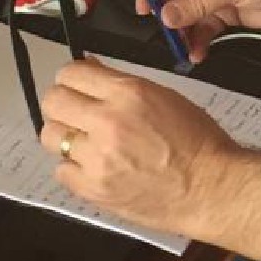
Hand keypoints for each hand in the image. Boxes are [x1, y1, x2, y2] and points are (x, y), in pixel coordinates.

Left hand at [40, 58, 237, 232]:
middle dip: (62, 103)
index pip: (71, 73)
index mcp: (128, 93)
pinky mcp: (93, 189)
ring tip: (85, 143)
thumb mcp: (163, 96)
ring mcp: (97, 158)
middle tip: (75, 113)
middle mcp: (108, 122)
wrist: (210, 188)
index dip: (72, 78)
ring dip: (64, 136)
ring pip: (50, 136)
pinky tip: (94, 168)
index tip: (77, 86)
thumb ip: (121, 85)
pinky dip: (73, 168)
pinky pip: (61, 171)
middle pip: (52, 101)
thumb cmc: (197, 142)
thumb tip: (91, 71)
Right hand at [139, 0, 260, 55]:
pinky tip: (197, 54)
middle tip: (165, 33)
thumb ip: (196, 2)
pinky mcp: (226, 12)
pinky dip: (198, 40)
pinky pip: (204, 27)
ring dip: (182, 31)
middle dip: (166, 12)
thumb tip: (165, 17)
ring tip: (181, 49)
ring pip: (186, 13)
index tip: (146, 8)